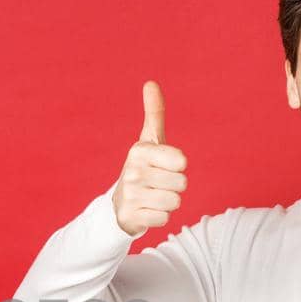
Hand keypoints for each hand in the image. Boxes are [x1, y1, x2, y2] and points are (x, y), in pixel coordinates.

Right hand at [113, 80, 188, 236]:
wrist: (118, 203)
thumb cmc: (142, 168)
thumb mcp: (149, 141)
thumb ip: (154, 113)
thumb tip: (150, 83)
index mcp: (139, 150)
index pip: (181, 161)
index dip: (177, 166)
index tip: (163, 166)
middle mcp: (132, 171)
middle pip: (181, 184)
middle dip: (174, 187)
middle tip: (157, 184)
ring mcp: (130, 195)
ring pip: (175, 202)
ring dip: (168, 202)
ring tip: (153, 197)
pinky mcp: (131, 216)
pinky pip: (164, 218)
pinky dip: (159, 217)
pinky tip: (147, 210)